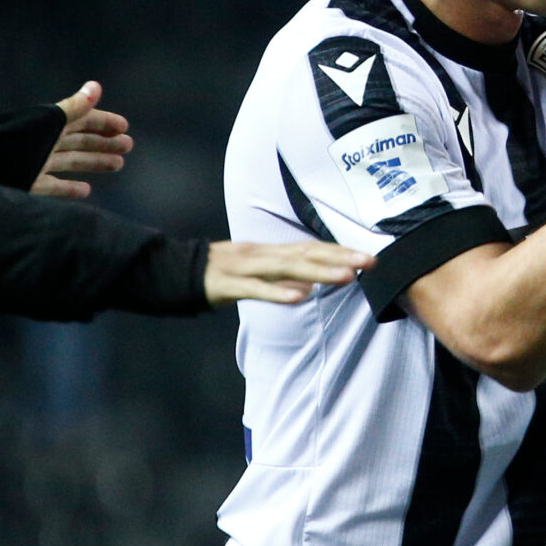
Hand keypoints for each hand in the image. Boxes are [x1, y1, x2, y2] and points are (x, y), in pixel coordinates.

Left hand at [34, 81, 132, 198]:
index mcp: (49, 124)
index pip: (82, 120)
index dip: (103, 122)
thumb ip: (74, 107)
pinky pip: (54, 186)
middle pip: (79, 140)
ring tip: (118, 165)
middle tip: (128, 146)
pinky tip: (86, 191)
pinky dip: (70, 188)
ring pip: (71, 161)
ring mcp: (36, 162)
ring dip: (94, 162)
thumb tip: (96, 86)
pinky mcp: (28, 182)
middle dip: (104, 142)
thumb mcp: (47, 122)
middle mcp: (43, 141)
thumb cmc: (13, 141)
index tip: (125, 127)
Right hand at [205, 240, 372, 306]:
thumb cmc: (222, 273)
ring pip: (286, 268)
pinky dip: (278, 292)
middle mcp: (262, 255)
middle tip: (372, 261)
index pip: (312, 249)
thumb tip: (311, 283)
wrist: (173, 271)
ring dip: (319, 271)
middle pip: (306, 254)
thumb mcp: (257, 272)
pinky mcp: (227, 284)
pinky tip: (300, 297)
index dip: (341, 251)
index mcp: (271, 252)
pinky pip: (255, 289)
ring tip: (348, 276)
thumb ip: (284, 276)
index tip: (370, 257)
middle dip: (341, 257)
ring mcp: (245, 267)